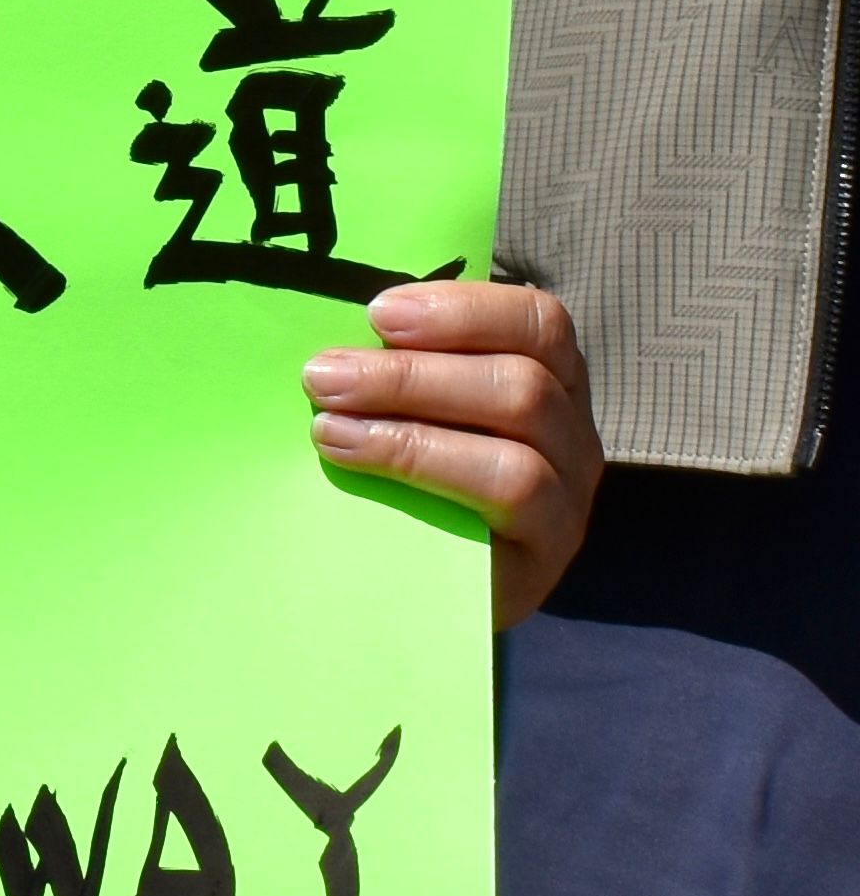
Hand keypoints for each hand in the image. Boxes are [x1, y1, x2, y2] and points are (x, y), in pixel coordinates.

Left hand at [304, 277, 596, 628]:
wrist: (421, 587)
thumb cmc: (405, 477)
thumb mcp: (405, 409)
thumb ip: (391, 367)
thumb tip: (332, 332)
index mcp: (547, 377)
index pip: (537, 321)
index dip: (461, 308)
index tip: (377, 314)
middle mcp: (571, 430)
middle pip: (522, 380)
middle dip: (410, 372)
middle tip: (323, 375)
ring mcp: (571, 492)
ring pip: (521, 432)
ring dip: (411, 418)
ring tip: (326, 423)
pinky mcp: (551, 545)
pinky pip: (513, 491)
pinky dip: (426, 464)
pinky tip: (355, 458)